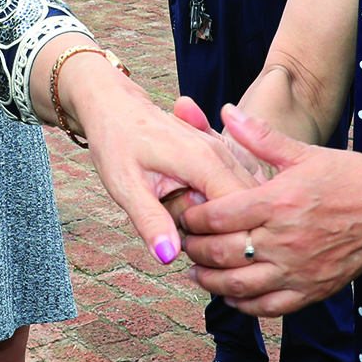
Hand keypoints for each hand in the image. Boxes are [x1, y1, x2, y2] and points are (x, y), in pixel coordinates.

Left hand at [61, 57, 255, 265]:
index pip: (237, 213)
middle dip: (221, 233)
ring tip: (182, 221)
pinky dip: (222, 209)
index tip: (191, 247)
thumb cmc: (116, 142)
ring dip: (221, 222)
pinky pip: (235, 191)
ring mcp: (224, 153)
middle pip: (245, 211)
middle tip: (181, 234)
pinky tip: (193, 212)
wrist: (116, 106)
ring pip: (243, 202)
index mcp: (204, 161)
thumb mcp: (125, 185)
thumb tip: (168, 256)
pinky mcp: (221, 156)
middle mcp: (222, 154)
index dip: (220, 240)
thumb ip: (149, 220)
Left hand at [180, 106, 361, 315]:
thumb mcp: (304, 152)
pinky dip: (242, 304)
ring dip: (209, 281)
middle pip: (221, 252)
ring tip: (195, 271)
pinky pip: (267, 307)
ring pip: (238, 285)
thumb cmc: (348, 177)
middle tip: (181, 242)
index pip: (218, 216)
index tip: (183, 213)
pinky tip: (229, 293)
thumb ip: (260, 135)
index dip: (193, 217)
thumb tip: (226, 110)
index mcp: (278, 202)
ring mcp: (298, 270)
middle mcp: (284, 240)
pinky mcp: (311, 291)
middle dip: (194, 249)